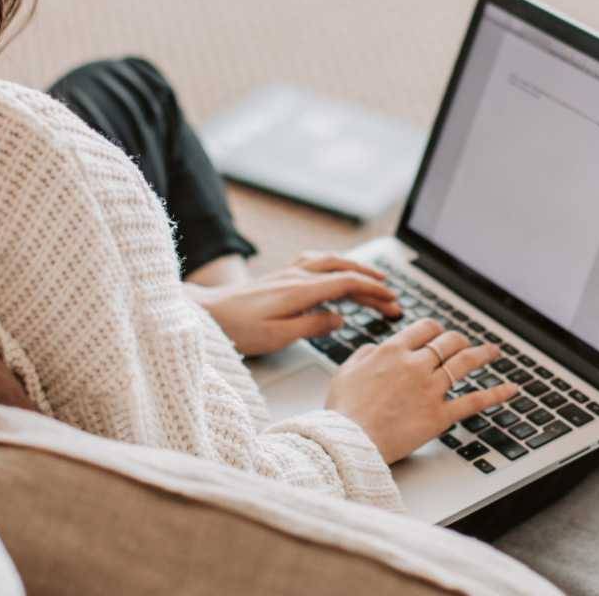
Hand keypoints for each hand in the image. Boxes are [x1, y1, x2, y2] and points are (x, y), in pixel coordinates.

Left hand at [191, 253, 400, 356]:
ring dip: (355, 268)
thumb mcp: (278, 336)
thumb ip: (312, 326)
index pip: (346, 284)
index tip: (392, 301)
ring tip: (374, 279)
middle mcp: (296, 276)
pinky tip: (337, 269)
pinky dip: (334, 263)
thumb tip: (339, 319)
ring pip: (330, 261)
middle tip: (392, 296)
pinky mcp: (280, 275)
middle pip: (344, 270)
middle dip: (371, 281)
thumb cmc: (238, 329)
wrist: (206, 313)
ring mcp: (288, 273)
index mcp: (300, 290)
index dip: (373, 291)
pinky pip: (315, 261)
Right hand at [324, 318, 524, 463]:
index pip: (424, 329)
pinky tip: (511, 389)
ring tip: (493, 351)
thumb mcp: (345, 371)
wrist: (349, 440)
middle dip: (458, 340)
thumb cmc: (342, 411)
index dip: (435, 330)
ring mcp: (431, 389)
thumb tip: (376, 348)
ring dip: (483, 354)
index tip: (438, 334)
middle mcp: (416, 365)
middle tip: (464, 343)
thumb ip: (364, 354)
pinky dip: (497, 394)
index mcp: (392, 351)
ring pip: (465, 363)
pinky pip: (475, 401)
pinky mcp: (440, 415)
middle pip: (448, 341)